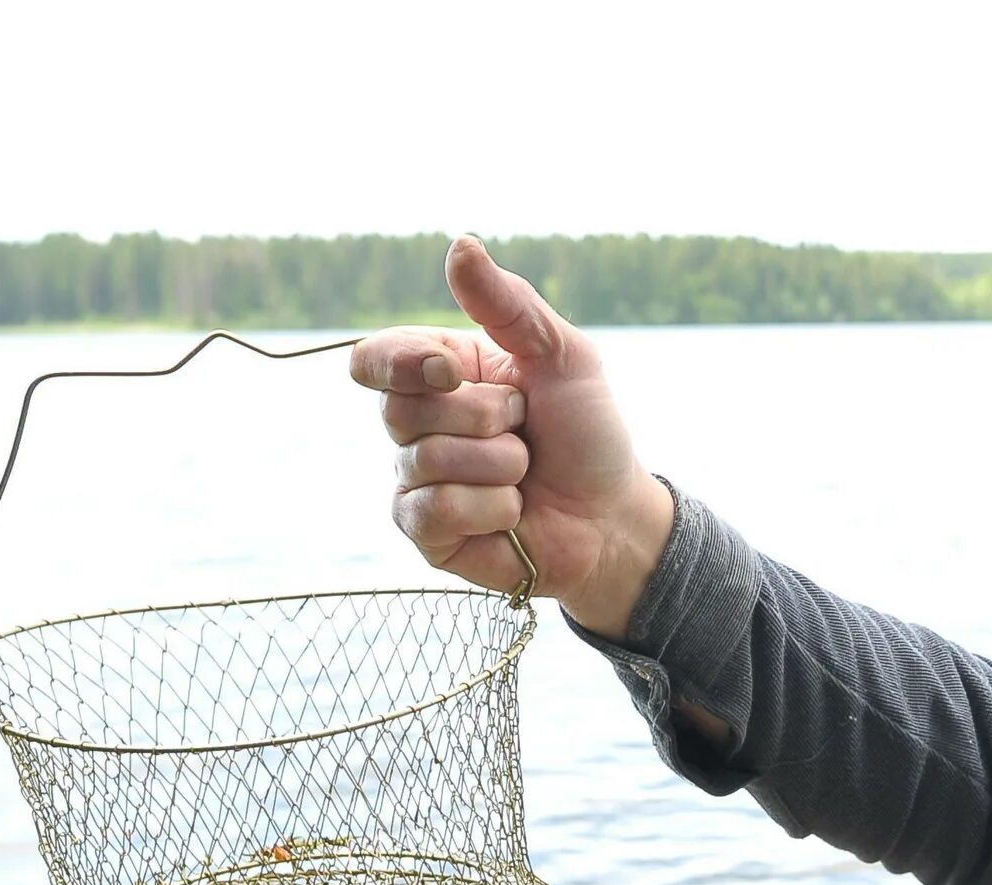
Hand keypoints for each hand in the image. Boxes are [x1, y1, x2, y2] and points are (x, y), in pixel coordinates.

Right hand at [351, 237, 675, 638]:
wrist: (615, 515)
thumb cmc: (588, 433)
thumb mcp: (563, 356)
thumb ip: (509, 304)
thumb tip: (459, 245)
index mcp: (440, 374)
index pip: (376, 358)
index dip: (404, 364)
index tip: (453, 371)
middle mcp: (418, 425)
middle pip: (401, 410)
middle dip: (483, 418)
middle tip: (524, 429)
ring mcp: (416, 480)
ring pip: (426, 460)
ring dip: (499, 465)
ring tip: (525, 472)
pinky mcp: (426, 532)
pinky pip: (435, 510)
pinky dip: (490, 508)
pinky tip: (512, 511)